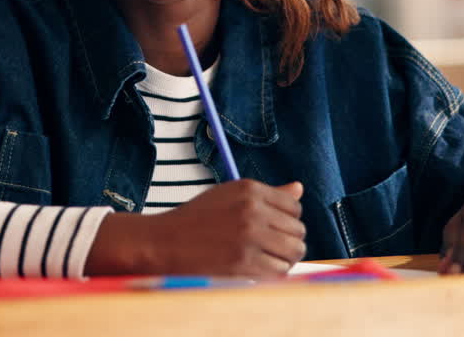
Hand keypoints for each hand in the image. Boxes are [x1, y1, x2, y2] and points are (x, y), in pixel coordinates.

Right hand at [86, 179, 306, 277]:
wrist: (164, 242)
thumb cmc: (197, 219)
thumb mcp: (229, 195)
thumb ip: (267, 194)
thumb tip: (299, 188)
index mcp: (250, 190)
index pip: (294, 206)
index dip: (287, 219)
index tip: (274, 228)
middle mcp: (253, 211)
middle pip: (298, 230)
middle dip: (288, 241)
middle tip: (269, 247)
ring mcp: (249, 238)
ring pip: (294, 252)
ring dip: (284, 259)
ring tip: (265, 259)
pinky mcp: (245, 263)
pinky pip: (279, 271)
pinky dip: (273, 273)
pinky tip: (257, 269)